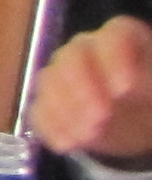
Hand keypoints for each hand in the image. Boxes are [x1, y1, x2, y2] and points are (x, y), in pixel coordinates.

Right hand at [37, 18, 151, 164]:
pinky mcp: (48, 102)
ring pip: (50, 82)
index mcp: (121, 38)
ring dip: (66, 110)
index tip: (126, 90)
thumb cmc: (151, 96)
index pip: (115, 35)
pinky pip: (39, 109)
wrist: (137, 121)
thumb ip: (150, 81)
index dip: (117, 58)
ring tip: (88, 136)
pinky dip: (51, 127)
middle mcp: (86, 49)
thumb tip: (138, 87)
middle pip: (72, 56)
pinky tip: (68, 144)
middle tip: (100, 117)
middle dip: (83, 88)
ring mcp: (61, 73)